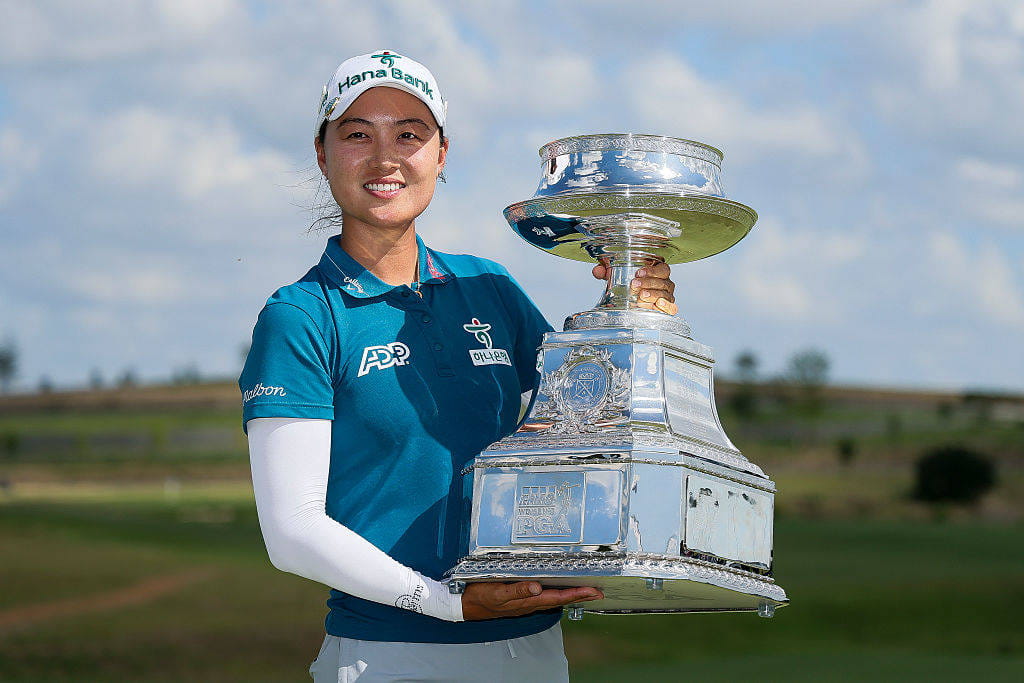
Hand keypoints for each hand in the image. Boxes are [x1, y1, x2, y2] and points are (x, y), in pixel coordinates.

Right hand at [461, 581, 602, 620]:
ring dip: (570, 595)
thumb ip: (517, 590)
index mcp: (527, 600)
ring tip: (585, 591)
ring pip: (553, 599)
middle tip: (597, 592)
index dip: (576, 594)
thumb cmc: (480, 596)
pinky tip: (558, 590)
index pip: (557, 597)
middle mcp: (529, 603)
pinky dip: (555, 593)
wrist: (464, 604)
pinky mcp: (520, 599)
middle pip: (559, 599)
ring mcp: (525, 602)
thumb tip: (538, 587)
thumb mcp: (497, 591)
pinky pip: (543, 597)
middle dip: (579, 596)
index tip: (593, 591)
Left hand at [592, 260, 677, 314]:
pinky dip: (667, 306)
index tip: (639, 273)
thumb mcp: (616, 276)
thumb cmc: (627, 285)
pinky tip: (658, 304)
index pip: (662, 268)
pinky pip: (672, 308)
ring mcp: (667, 297)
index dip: (652, 270)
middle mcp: (665, 283)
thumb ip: (606, 271)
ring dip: (653, 294)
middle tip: (634, 284)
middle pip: (664, 281)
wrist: (629, 303)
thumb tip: (597, 270)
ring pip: (666, 294)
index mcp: (658, 272)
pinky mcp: (666, 310)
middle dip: (649, 282)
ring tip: (640, 296)